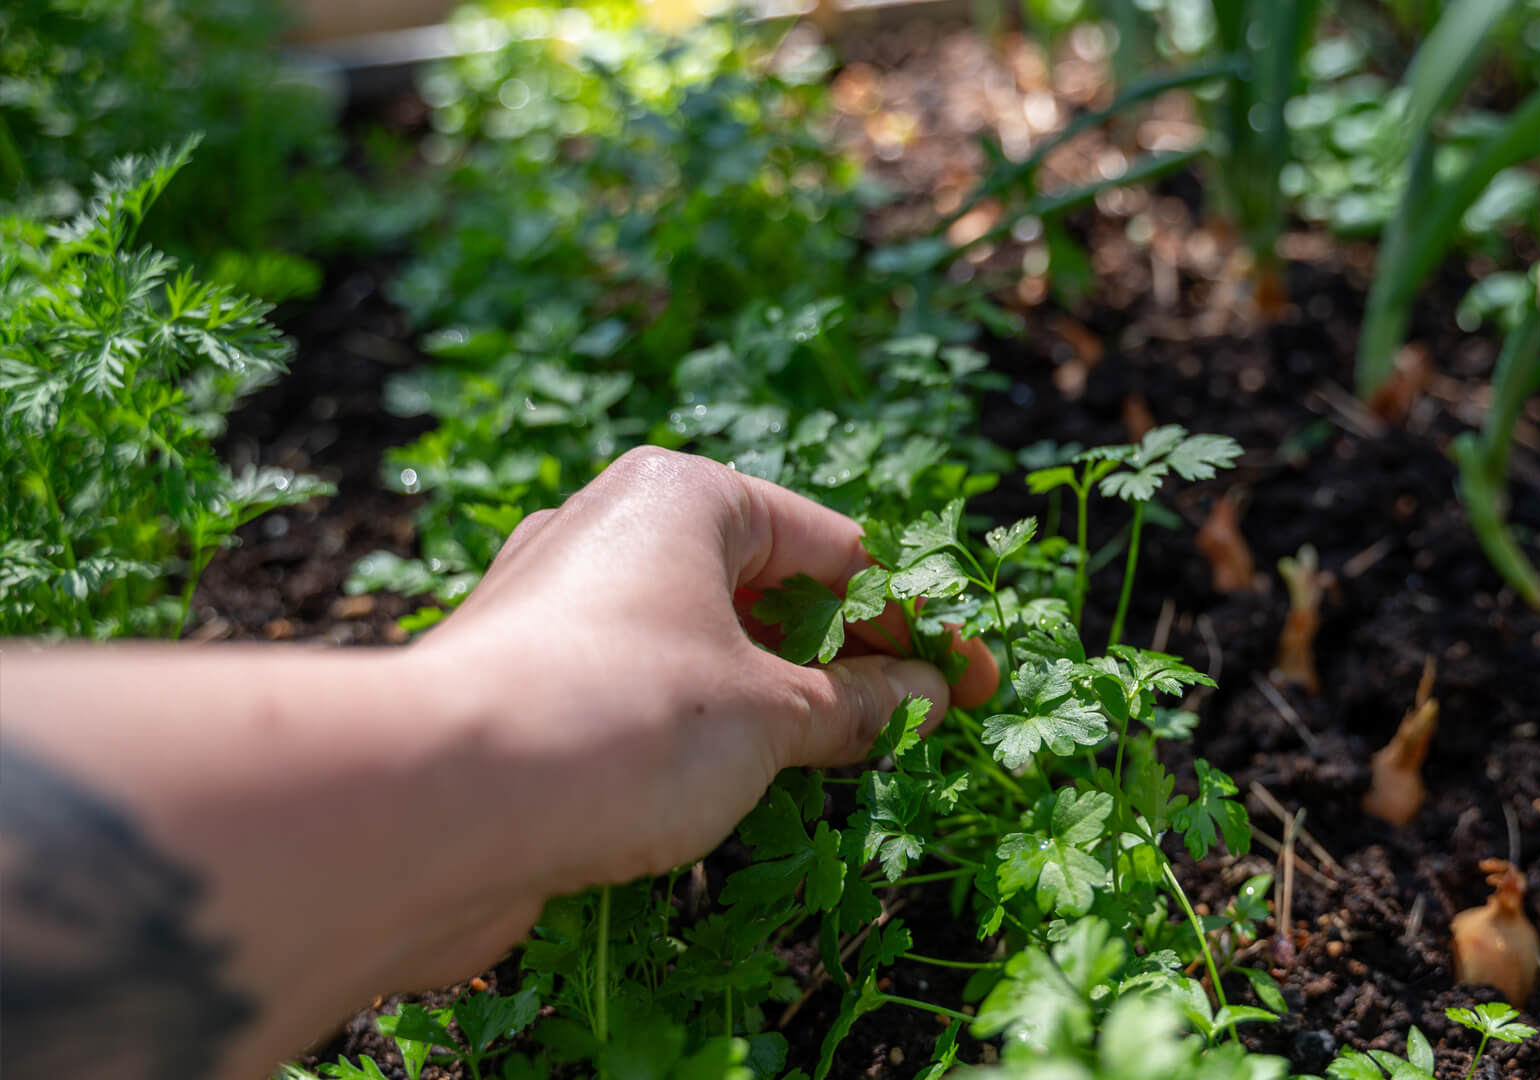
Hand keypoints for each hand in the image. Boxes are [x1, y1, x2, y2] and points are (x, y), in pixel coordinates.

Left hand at [419, 446, 998, 895]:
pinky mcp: (525, 681)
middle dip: (850, 657)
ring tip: (846, 760)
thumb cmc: (623, 721)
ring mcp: (561, 606)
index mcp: (684, 497)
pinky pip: (647, 690)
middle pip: (771, 590)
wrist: (431, 806)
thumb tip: (927, 695)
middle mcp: (615, 530)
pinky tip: (743, 786)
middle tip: (920, 725)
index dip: (916, 621)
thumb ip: (860, 702)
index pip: (837, 549)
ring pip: (707, 644)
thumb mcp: (773, 713)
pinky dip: (707, 729)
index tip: (973, 683)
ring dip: (780, 699)